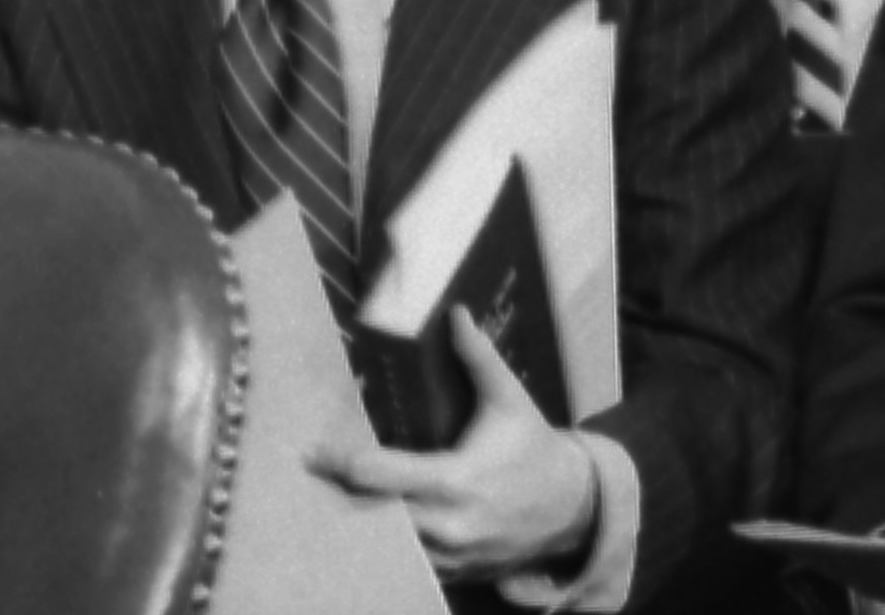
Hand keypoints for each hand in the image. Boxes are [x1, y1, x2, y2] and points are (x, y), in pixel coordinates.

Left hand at [313, 307, 601, 580]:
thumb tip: (454, 314)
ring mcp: (453, 555)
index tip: (312, 448)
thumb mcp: (510, 401)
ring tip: (327, 494)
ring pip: (390, 544)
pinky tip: (367, 520)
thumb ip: (478, 359)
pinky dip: (390, 543)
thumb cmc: (535, 449)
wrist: (576, 509)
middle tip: (308, 470)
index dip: (342, 461)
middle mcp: (450, 523)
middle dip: (340, 494)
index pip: (381, 476)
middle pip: (374, 514)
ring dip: (361, 520)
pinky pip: (412, 562)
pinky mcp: (458, 570)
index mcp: (456, 479)